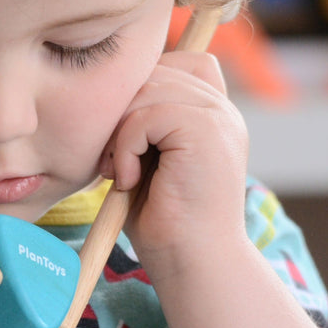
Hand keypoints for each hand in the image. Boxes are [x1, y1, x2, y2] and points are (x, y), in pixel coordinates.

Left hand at [98, 51, 248, 278]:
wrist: (193, 264)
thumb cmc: (164, 226)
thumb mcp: (146, 163)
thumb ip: (139, 124)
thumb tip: (106, 93)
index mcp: (213, 115)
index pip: (177, 62)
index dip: (141, 89)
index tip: (122, 141)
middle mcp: (222, 110)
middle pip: (155, 72)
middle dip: (120, 113)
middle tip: (109, 162)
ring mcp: (218, 117)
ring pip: (147, 90)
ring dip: (119, 133)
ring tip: (119, 173)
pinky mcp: (206, 130)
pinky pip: (146, 113)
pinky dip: (125, 146)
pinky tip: (129, 180)